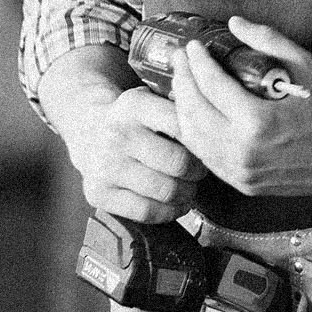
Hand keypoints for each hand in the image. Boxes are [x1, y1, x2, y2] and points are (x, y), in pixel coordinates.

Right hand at [65, 85, 207, 222]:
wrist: (89, 131)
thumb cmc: (138, 118)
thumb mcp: (154, 98)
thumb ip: (183, 107)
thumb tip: (222, 126)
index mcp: (134, 105)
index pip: (183, 126)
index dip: (204, 140)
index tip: (210, 145)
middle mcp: (117, 134)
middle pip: (178, 163)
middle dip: (198, 171)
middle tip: (201, 171)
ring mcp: (105, 166)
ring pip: (165, 190)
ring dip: (187, 194)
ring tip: (190, 188)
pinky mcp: (98, 193)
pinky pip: (146, 212)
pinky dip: (169, 212)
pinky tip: (175, 204)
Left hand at [170, 16, 311, 196]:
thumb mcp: (305, 66)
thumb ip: (267, 40)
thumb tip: (235, 23)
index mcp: (257, 121)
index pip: (211, 86)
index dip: (197, 63)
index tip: (193, 47)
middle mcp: (242, 151)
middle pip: (193, 112)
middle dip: (182, 81)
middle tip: (181, 60)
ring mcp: (240, 172)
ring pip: (192, 139)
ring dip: (182, 108)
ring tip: (184, 85)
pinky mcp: (242, 184)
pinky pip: (206, 157)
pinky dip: (195, 133)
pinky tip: (197, 114)